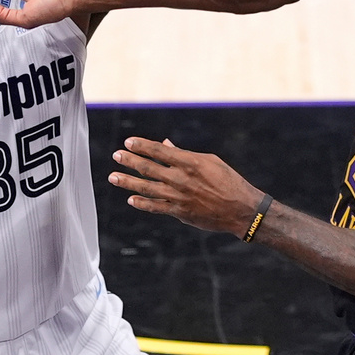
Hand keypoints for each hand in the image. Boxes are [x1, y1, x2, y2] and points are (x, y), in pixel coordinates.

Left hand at [108, 137, 264, 236]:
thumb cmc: (228, 181)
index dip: (142, 146)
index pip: (159, 151)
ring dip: (128, 182)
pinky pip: (156, 207)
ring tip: (113, 177)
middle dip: (130, 161)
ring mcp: (179, 197)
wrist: (241, 209)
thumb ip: (184, 155)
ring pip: (147, 188)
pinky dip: (142, 203)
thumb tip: (166, 145)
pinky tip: (131, 199)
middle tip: (116, 156)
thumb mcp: (210, 161)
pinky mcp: (180, 212)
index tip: (128, 142)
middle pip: (149, 168)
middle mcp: (181, 179)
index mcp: (190, 162)